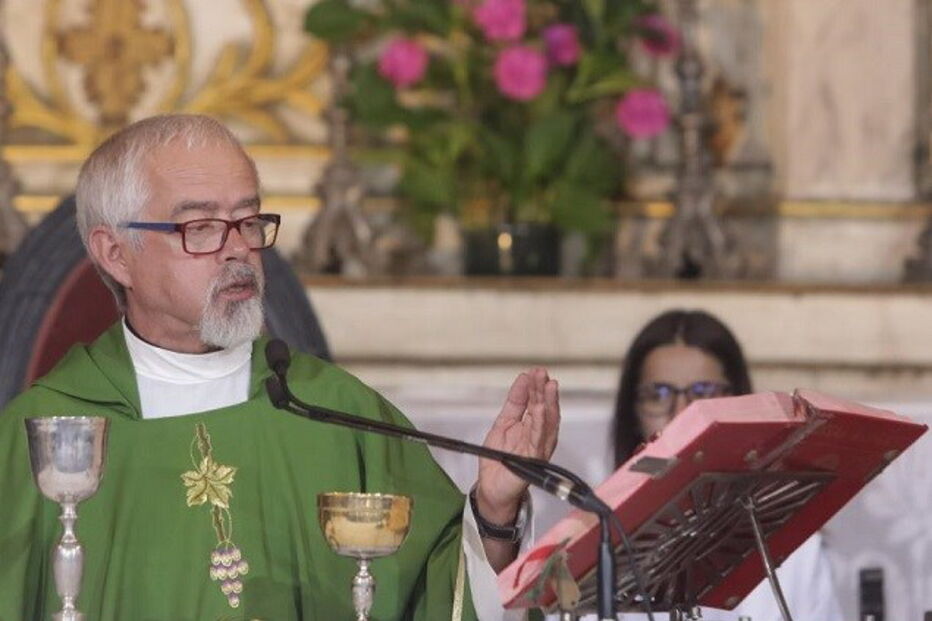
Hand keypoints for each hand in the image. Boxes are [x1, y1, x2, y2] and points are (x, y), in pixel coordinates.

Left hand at [475, 367, 559, 524]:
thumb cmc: (499, 459)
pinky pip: (539, 439)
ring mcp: (538, 447)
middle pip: (545, 409)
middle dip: (544, 391)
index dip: (536, 387)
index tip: (535, 371)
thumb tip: (523, 379)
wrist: (491, 487)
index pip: (537, 402)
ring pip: (547, 422)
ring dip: (548, 403)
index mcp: (532, 426)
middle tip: (542, 374)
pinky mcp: (533, 459)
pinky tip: (541, 410)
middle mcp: (539, 436)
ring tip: (548, 386)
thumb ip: (514, 403)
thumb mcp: (503, 423)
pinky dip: (541, 424)